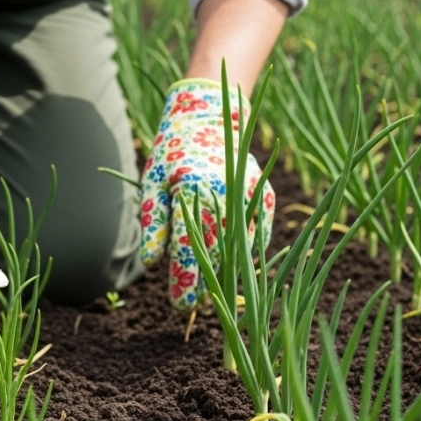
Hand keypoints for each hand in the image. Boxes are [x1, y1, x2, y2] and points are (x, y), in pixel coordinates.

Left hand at [138, 79, 275, 310]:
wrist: (210, 116)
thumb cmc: (173, 152)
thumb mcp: (152, 183)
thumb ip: (153, 222)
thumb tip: (152, 262)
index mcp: (193, 193)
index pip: (188, 251)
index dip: (184, 282)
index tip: (178, 304)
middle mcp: (226, 197)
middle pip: (216, 257)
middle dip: (204, 285)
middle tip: (189, 304)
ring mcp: (252, 197)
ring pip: (239, 251)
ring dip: (225, 271)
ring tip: (207, 287)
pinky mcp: (268, 198)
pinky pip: (258, 237)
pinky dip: (245, 252)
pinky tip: (229, 260)